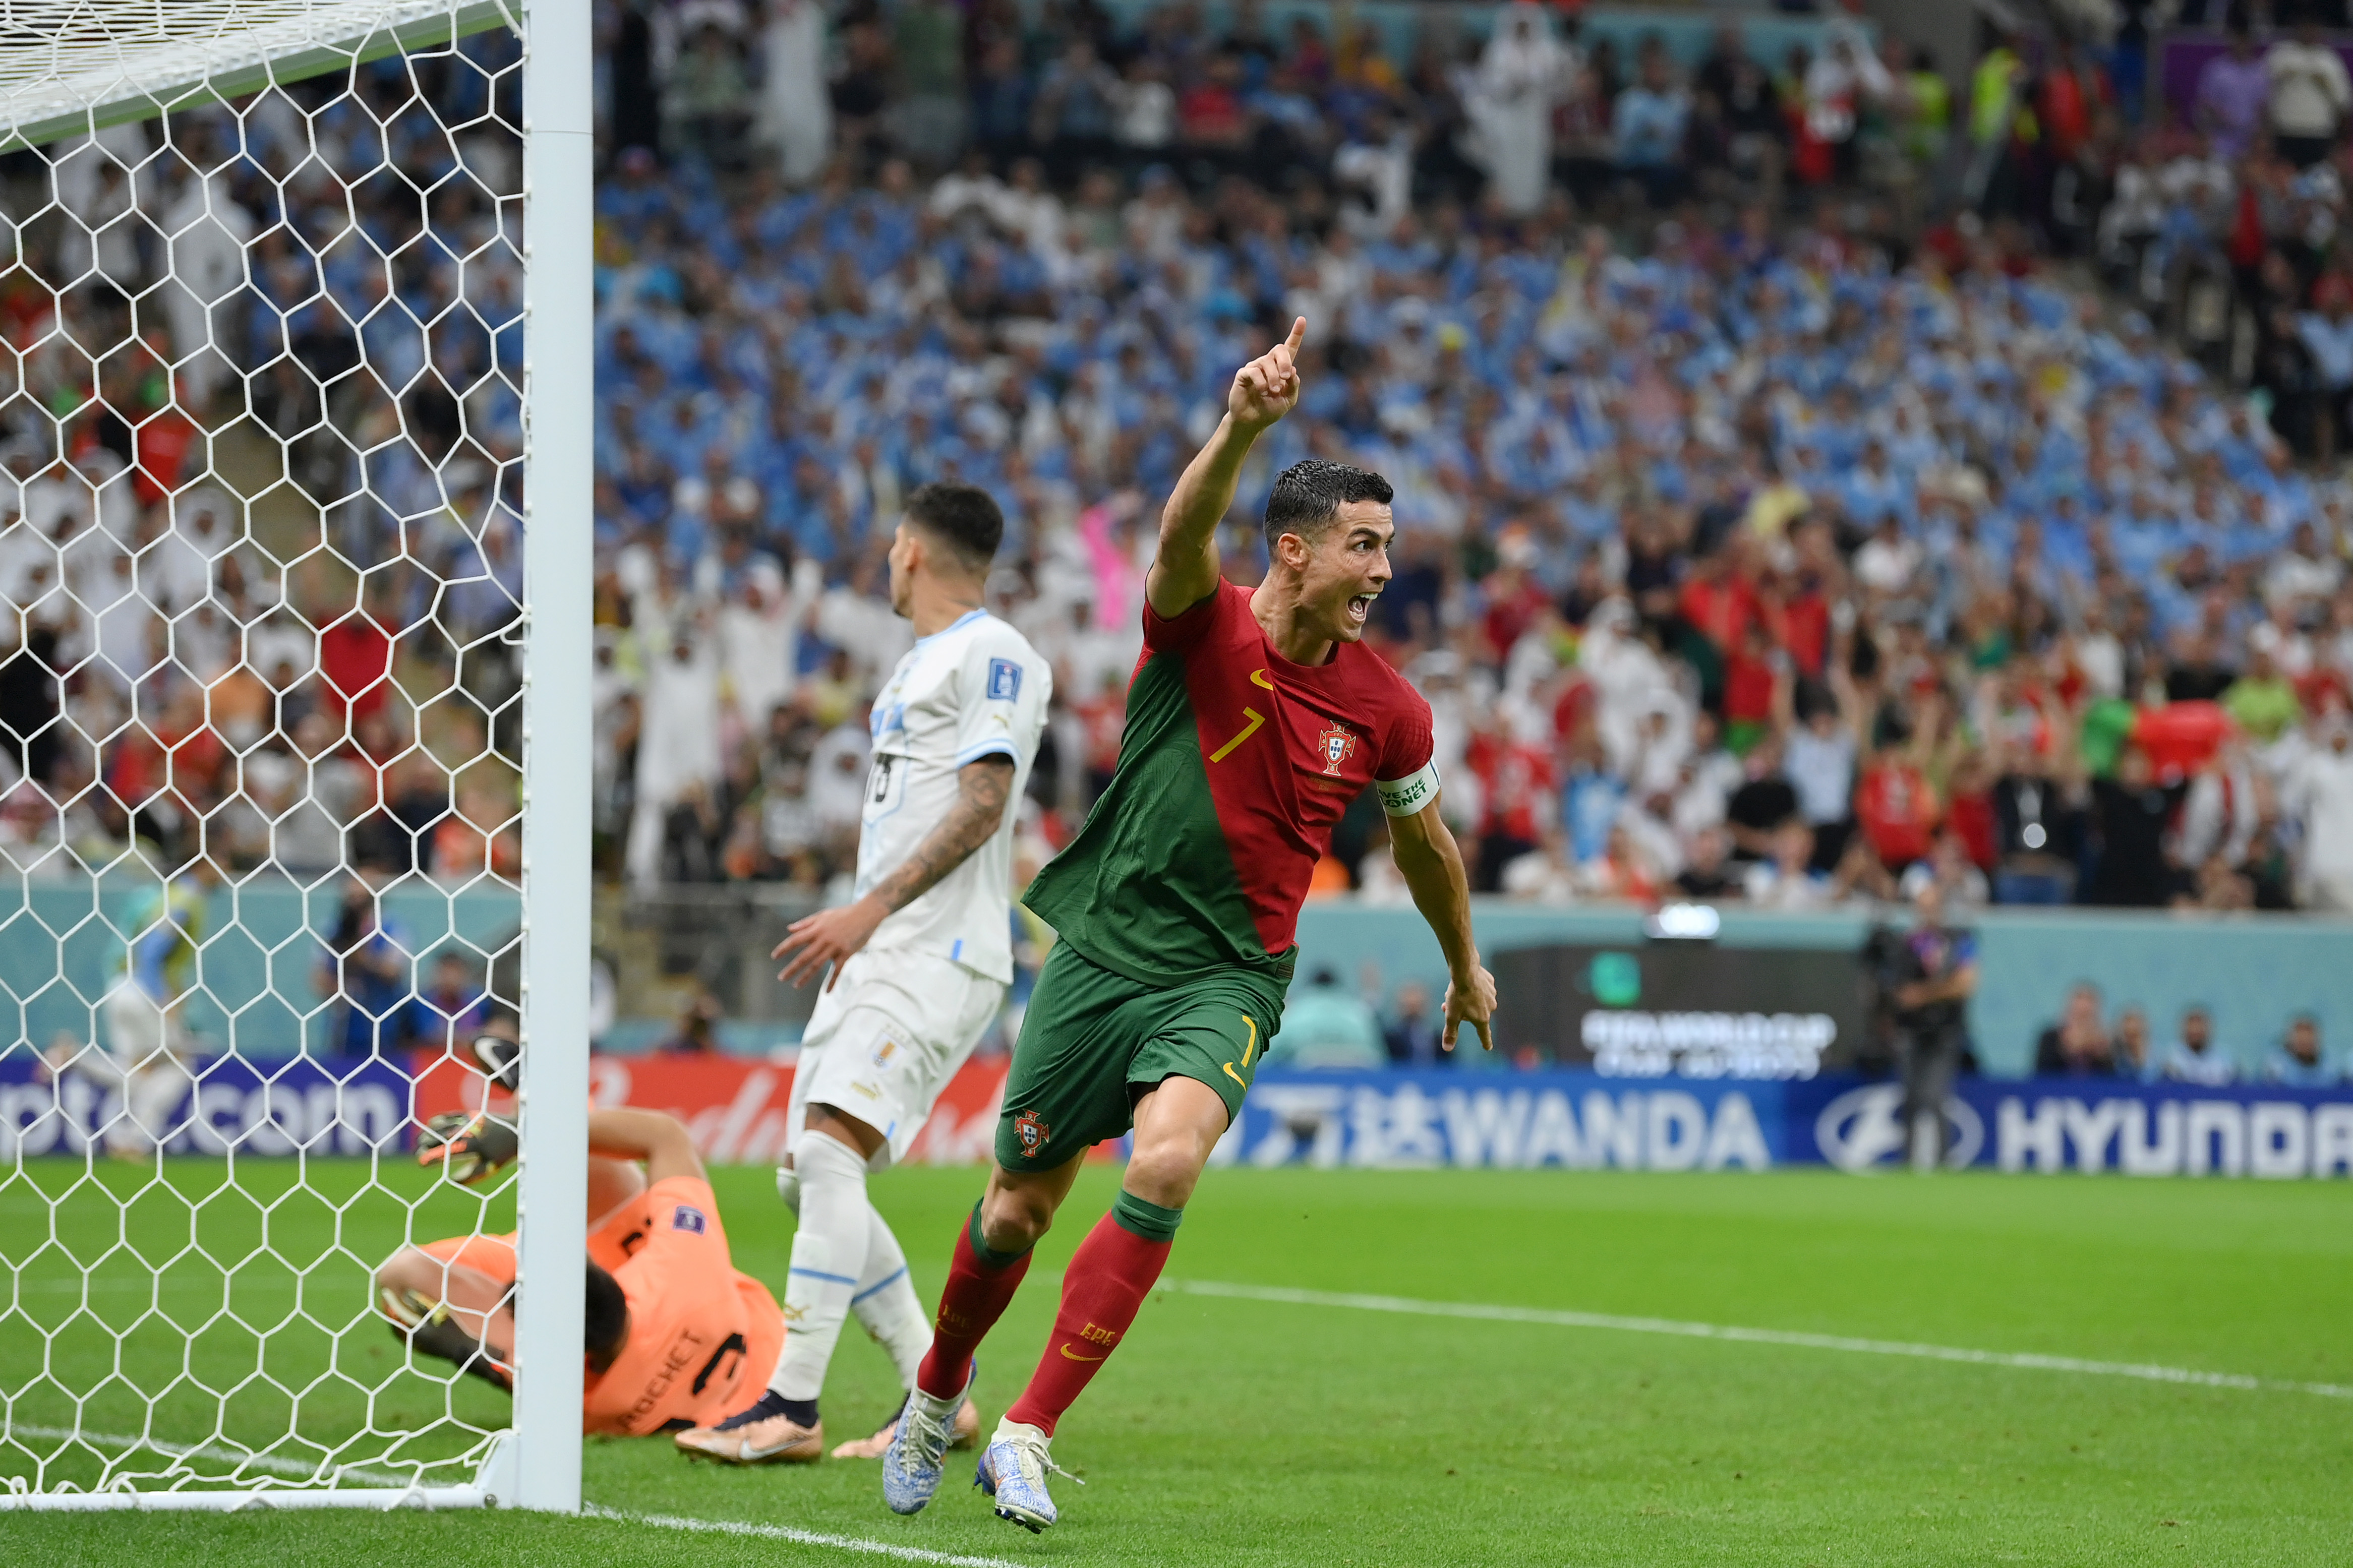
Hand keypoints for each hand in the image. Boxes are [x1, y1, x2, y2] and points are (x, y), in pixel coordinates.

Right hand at [416, 1111, 517, 1184]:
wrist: (517, 1130)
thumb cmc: (502, 1153)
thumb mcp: (490, 1167)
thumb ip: (471, 1175)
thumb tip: (449, 1182)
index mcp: (480, 1144)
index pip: (454, 1149)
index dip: (437, 1156)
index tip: (421, 1162)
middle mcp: (474, 1129)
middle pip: (446, 1135)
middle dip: (429, 1143)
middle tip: (417, 1154)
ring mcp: (471, 1119)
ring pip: (446, 1123)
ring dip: (430, 1132)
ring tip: (419, 1142)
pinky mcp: (470, 1113)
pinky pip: (450, 1115)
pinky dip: (438, 1121)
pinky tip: (428, 1127)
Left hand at [772, 895, 888, 988]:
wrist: (866, 914)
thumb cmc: (843, 913)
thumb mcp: (823, 915)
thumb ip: (805, 923)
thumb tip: (789, 929)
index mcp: (816, 929)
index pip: (795, 940)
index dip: (784, 948)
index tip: (774, 957)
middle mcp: (824, 939)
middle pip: (804, 956)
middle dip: (792, 968)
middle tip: (781, 978)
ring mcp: (835, 948)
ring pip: (817, 965)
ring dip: (806, 977)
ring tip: (796, 986)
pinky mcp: (846, 954)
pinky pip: (837, 971)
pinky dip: (832, 982)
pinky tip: (827, 992)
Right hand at [1227, 317, 1306, 431]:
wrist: (1252, 422)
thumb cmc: (1270, 410)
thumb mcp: (1289, 400)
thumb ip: (1293, 386)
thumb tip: (1293, 370)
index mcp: (1281, 368)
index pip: (1290, 347)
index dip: (1296, 333)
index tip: (1302, 319)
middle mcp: (1268, 364)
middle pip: (1279, 349)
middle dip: (1285, 362)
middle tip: (1286, 377)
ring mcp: (1255, 367)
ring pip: (1267, 362)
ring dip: (1274, 378)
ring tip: (1273, 391)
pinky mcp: (1243, 374)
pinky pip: (1254, 371)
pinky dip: (1262, 382)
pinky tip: (1262, 391)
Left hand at [1441, 962, 1496, 1052]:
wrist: (1465, 970)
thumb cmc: (1458, 994)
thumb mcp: (1451, 1015)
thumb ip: (1450, 1032)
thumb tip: (1447, 1049)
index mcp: (1482, 1018)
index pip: (1484, 1034)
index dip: (1485, 1042)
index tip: (1488, 1048)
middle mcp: (1491, 1008)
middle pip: (1475, 1015)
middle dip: (1462, 1012)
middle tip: (1447, 1005)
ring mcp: (1492, 995)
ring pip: (1478, 1001)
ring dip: (1467, 1000)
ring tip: (1454, 992)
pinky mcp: (1490, 983)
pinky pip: (1481, 988)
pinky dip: (1473, 988)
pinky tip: (1466, 982)